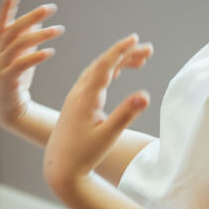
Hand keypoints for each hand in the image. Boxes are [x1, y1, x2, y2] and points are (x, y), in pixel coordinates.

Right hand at [0, 0, 63, 134]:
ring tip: (60, 29)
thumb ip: (28, 38)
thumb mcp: (22, 56)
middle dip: (31, 17)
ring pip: (18, 45)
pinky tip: (50, 52)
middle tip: (50, 8)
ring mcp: (0, 67)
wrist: (8, 109)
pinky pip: (20, 65)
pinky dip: (35, 57)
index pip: (1, 22)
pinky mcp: (7, 80)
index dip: (6, 7)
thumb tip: (39, 20)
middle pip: (12, 30)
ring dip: (40, 35)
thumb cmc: (16, 79)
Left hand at [44, 34, 152, 196]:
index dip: (120, 51)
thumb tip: (145, 94)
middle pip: (103, 65)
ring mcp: (76, 98)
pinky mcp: (76, 104)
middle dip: (125, 54)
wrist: (59, 168)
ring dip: (118, 62)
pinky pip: (94, 80)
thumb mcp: (107, 136)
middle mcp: (78, 94)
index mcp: (85, 98)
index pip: (103, 66)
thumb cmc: (83, 155)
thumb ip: (125, 114)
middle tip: (149, 49)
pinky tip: (119, 72)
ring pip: (98, 71)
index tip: (135, 39)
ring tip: (142, 59)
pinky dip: (109, 72)